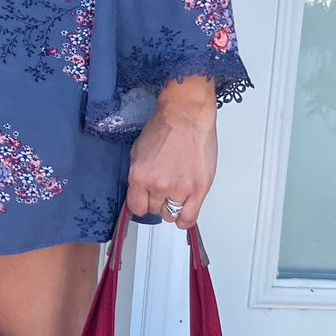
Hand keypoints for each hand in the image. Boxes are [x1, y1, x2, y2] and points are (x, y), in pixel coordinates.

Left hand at [126, 78, 217, 229]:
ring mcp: (180, 189)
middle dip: (157, 200)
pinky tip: (183, 212)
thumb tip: (139, 190)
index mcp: (140, 177)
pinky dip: (185, 219)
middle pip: (154, 210)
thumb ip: (138, 174)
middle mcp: (158, 186)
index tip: (145, 200)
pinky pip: (189, 217)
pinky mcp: (198, 189)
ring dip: (172, 206)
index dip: (141, 203)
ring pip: (171, 213)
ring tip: (176, 193)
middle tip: (163, 188)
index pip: (136, 207)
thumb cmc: (165, 127)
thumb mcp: (138, 151)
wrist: (186, 116)